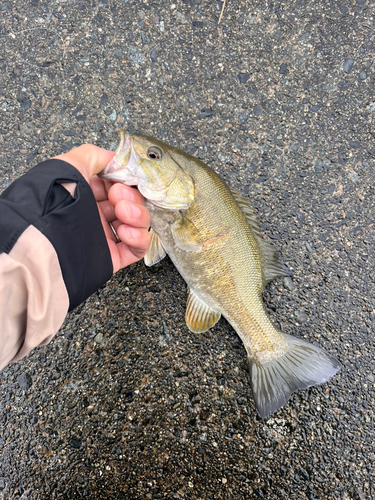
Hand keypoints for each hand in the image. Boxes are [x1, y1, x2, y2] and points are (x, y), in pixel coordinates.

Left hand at [54, 145, 150, 272]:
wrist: (44, 238)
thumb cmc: (52, 201)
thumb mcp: (70, 164)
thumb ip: (94, 156)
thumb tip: (116, 160)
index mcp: (86, 194)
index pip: (120, 185)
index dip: (126, 180)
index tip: (124, 178)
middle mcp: (96, 215)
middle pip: (133, 203)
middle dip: (131, 196)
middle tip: (117, 196)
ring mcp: (105, 236)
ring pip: (139, 224)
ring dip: (138, 215)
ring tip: (123, 213)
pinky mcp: (113, 256)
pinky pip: (138, 248)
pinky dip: (139, 238)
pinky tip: (126, 232)